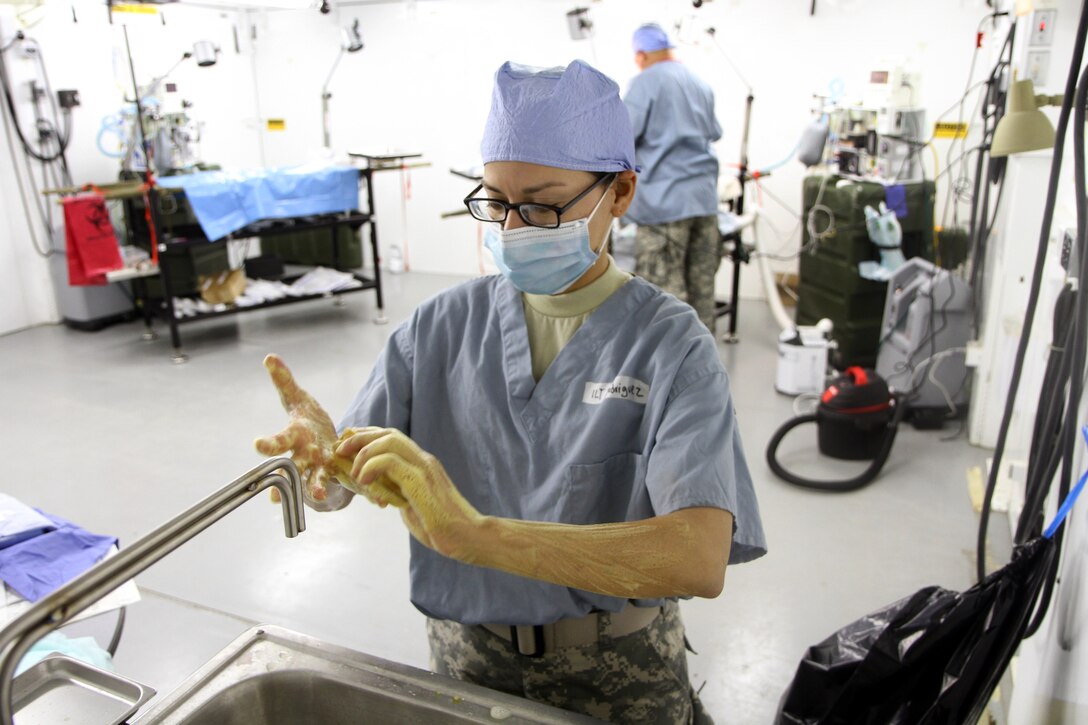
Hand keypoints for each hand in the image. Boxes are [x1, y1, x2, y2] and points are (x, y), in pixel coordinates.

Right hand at [254, 354, 352, 510]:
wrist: (324, 436)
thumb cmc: (305, 418)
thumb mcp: (296, 397)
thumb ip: (284, 380)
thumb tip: (269, 357)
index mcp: (293, 436)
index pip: (277, 441)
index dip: (267, 443)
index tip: (258, 445)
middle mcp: (303, 454)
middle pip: (291, 467)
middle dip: (285, 478)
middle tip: (274, 497)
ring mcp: (320, 465)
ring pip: (313, 479)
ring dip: (314, 487)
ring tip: (317, 495)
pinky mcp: (338, 469)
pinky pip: (342, 480)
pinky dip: (350, 488)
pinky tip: (358, 496)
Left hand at [336, 428, 483, 559]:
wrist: (469, 538)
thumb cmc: (443, 528)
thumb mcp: (412, 507)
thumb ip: (398, 495)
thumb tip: (378, 493)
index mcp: (422, 464)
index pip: (391, 437)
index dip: (366, 437)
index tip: (347, 446)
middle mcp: (424, 460)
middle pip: (387, 433)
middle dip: (359, 438)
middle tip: (340, 450)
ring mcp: (424, 469)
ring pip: (389, 441)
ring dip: (363, 452)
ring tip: (353, 471)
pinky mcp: (421, 482)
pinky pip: (390, 462)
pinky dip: (371, 467)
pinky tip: (364, 481)